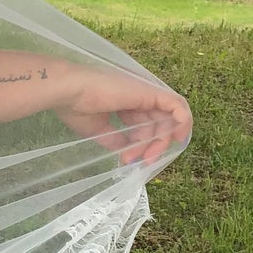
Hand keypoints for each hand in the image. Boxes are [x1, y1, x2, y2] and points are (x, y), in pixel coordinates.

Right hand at [55, 63, 191, 166]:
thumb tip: (128, 153)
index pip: (144, 125)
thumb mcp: (98, 130)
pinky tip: (178, 137)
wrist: (69, 91)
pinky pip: (177, 106)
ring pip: (167, 119)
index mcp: (125, 103)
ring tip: (149, 156)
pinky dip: (183, 121)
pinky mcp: (151, 93)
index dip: (141, 144)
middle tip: (141, 161)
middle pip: (156, 124)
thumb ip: (116, 140)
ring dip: (162, 140)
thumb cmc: (76, 107)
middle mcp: (138, 97)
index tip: (130, 159)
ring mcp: (145, 94)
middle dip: (152, 146)